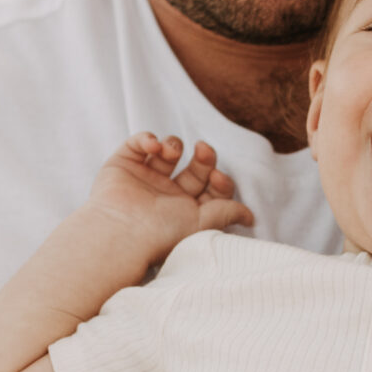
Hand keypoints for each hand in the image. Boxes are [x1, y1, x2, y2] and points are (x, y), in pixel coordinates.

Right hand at [85, 133, 253, 271]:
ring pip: (169, 149)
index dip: (219, 179)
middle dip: (204, 156)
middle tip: (203, 150)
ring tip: (169, 154)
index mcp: (187, 209)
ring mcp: (145, 178)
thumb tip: (250, 217)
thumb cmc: (161, 233)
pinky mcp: (123, 165)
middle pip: (196, 166)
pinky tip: (152, 146)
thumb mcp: (202, 224)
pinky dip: (147, 138)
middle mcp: (168, 194)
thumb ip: (227, 213)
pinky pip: (139, 143)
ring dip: (175, 145)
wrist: (121, 233)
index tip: (217, 178)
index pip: (212, 187)